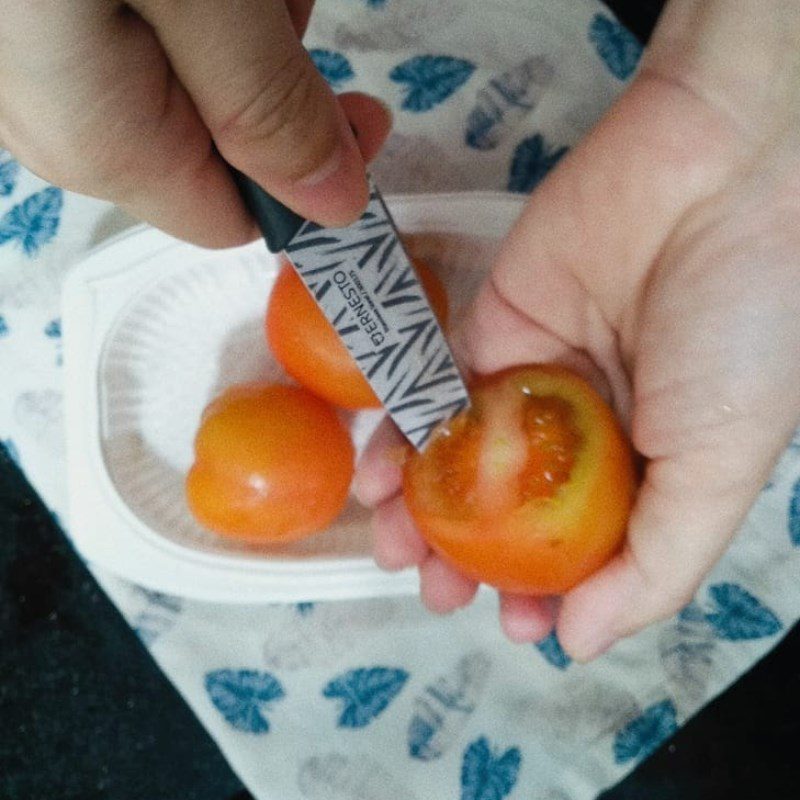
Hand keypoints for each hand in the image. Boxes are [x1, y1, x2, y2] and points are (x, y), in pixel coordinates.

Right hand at [0, 0, 389, 245]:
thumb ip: (265, 103)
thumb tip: (334, 205)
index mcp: (107, 142)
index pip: (237, 216)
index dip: (307, 175)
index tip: (364, 109)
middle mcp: (69, 120)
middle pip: (220, 138)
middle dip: (270, 65)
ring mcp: (48, 61)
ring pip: (195, 70)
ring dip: (240, 12)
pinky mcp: (47, 19)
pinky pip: (156, 25)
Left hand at [356, 0, 799, 659]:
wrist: (715, 177)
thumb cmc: (741, 328)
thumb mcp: (720, 468)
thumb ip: (655, 563)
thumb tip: (583, 639)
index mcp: (650, 465)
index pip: (584, 548)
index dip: (546, 591)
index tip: (511, 623)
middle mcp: (589, 428)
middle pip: (512, 508)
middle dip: (468, 556)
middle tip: (435, 590)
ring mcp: (535, 377)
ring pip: (465, 458)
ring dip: (423, 508)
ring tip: (396, 549)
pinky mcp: (489, 325)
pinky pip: (436, 393)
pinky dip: (404, 437)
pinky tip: (380, 480)